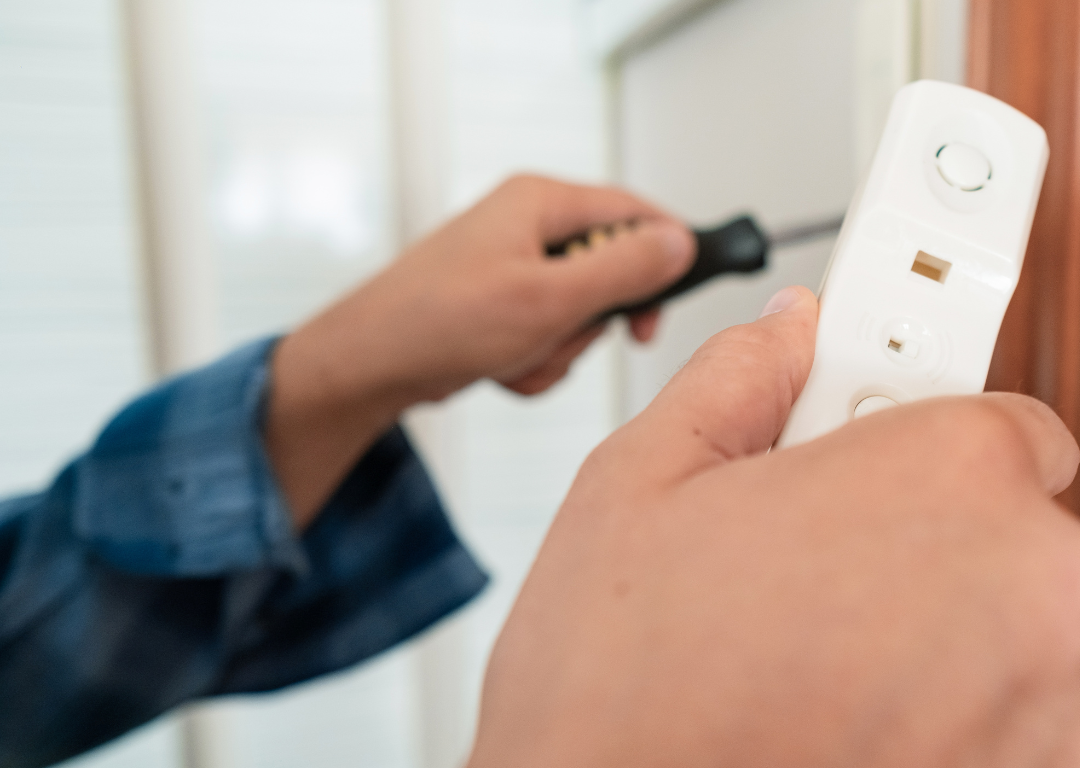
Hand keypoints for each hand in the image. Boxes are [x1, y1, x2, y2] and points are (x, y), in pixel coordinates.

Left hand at [267, 175, 694, 524]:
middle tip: (577, 336)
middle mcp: (528, 225)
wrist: (367, 366)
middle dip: (596, 319)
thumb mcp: (550, 298)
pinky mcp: (501, 304)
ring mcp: (513, 266)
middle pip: (612, 268)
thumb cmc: (437, 322)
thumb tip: (679, 243)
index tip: (676, 294)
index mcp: (540, 202)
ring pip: (581, 312)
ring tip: (518, 354)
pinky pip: (548, 334)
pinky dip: (534, 360)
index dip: (667, 252)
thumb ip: (624, 269)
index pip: (634, 211)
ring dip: (560, 347)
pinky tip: (500, 366)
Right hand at [470, 286, 1079, 767]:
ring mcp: (1050, 704)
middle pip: (1004, 518)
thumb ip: (736, 381)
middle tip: (810, 556)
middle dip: (916, 528)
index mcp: (949, 476)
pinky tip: (840, 712)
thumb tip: (782, 334)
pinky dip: (952, 711)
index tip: (883, 431)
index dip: (916, 428)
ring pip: (1009, 623)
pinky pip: (1016, 713)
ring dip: (936, 627)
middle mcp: (1034, 588)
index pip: (998, 410)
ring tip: (810, 652)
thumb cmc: (619, 704)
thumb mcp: (640, 486)